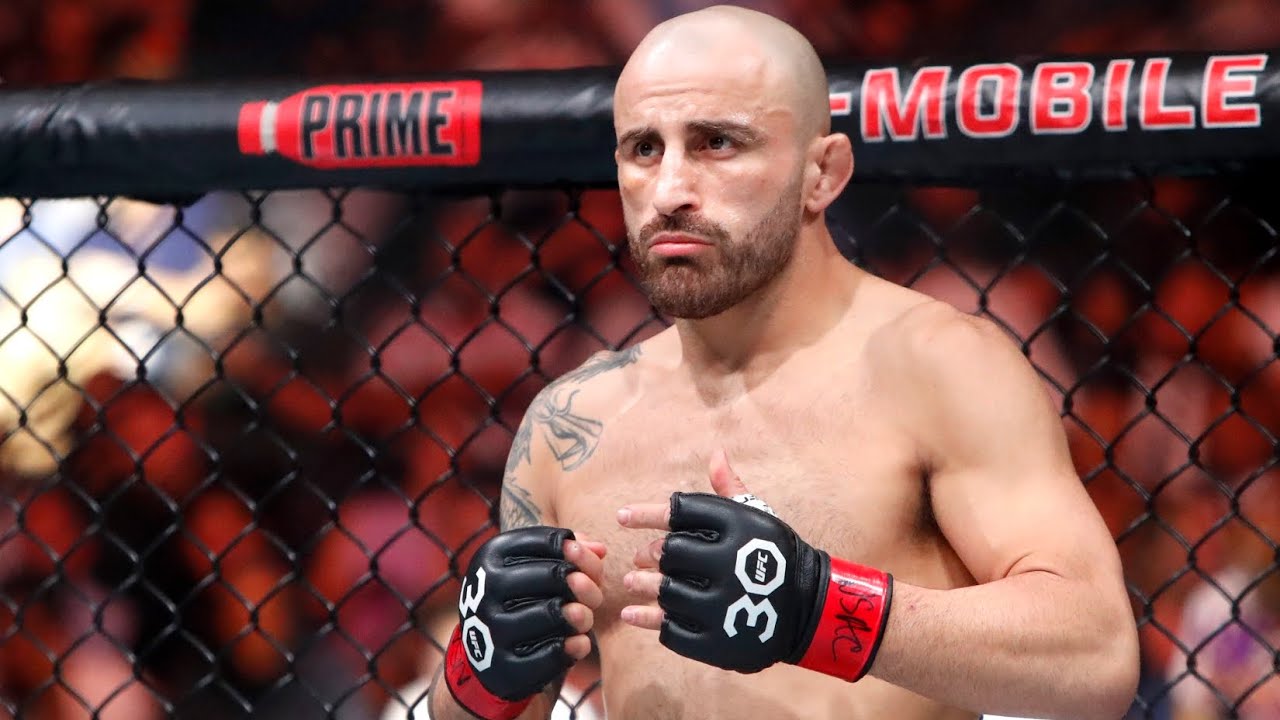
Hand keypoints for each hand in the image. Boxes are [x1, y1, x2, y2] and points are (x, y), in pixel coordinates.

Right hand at [445, 527, 605, 718]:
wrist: (484, 647)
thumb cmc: (520, 595)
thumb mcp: (534, 564)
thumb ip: (571, 550)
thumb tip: (600, 550)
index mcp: (492, 555)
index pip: (548, 542)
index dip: (579, 553)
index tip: (588, 566)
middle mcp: (486, 588)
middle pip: (552, 575)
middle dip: (583, 584)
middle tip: (595, 596)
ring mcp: (491, 629)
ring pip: (551, 613)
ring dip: (581, 615)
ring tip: (586, 617)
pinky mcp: (503, 665)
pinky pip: (548, 655)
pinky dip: (572, 647)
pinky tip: (580, 643)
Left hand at [617, 449, 890, 680]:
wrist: (811, 608)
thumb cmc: (775, 556)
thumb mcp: (760, 518)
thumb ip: (730, 489)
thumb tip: (716, 453)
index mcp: (738, 527)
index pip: (680, 512)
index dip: (646, 514)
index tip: (622, 517)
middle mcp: (731, 563)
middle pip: (670, 553)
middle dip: (650, 555)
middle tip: (637, 558)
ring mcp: (725, 605)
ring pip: (667, 592)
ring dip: (643, 587)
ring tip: (631, 583)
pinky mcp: (719, 641)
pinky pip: (673, 631)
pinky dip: (651, 621)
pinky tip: (634, 614)